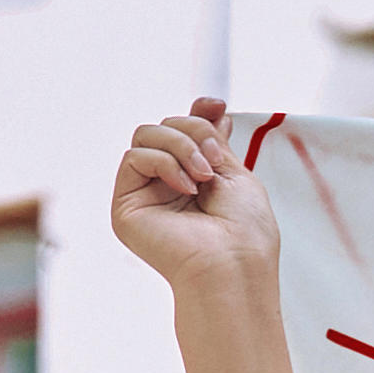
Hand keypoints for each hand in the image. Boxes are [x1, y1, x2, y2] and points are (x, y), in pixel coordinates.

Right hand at [114, 96, 277, 288]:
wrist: (234, 267)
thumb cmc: (246, 234)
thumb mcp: (236, 174)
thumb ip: (214, 141)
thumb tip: (211, 107)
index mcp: (196, 181)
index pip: (185, 133)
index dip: (197, 113)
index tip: (217, 105)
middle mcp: (169, 187)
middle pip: (165, 126)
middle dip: (194, 132)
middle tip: (215, 159)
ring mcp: (146, 196)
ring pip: (146, 135)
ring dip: (179, 145)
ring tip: (203, 176)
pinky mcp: (127, 206)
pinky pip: (134, 156)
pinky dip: (163, 162)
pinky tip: (185, 186)